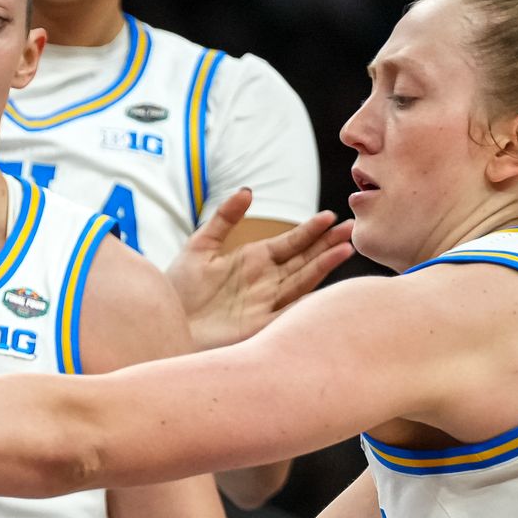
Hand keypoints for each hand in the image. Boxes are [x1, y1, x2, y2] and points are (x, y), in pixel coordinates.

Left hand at [169, 189, 355, 351]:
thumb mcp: (200, 246)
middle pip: (303, 259)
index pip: (291, 242)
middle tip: (352, 228)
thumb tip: (248, 191)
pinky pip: (287, 314)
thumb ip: (224, 218)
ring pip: (302, 282)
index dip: (310, 230)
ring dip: (323, 266)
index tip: (330, 216)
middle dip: (327, 244)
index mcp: (254, 260)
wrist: (165, 321)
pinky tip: (323, 293)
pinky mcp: (258, 327)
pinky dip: (305, 305)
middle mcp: (266, 281)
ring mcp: (265, 304)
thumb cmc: (179, 288)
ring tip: (345, 249)